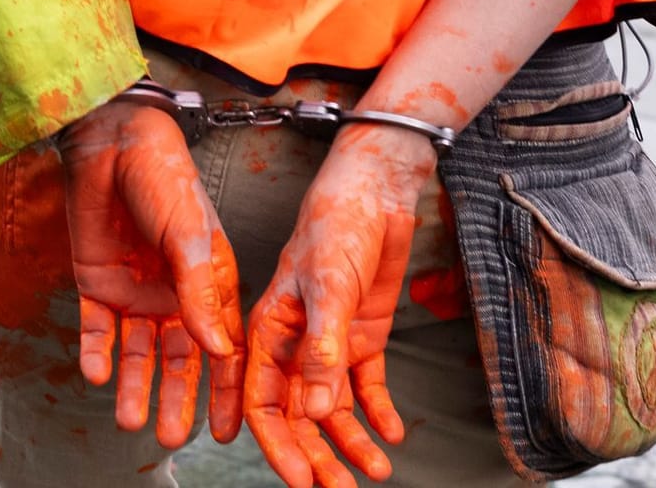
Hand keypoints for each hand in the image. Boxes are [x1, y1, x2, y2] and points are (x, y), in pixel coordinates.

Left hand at [57, 98, 245, 448]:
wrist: (111, 145)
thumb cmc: (164, 179)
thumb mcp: (190, 237)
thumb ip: (200, 293)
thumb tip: (217, 350)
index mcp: (209, 285)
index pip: (223, 347)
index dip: (228, 389)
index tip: (230, 430)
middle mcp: (175, 296)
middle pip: (179, 360)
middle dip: (177, 400)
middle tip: (173, 438)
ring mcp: (136, 292)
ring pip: (138, 354)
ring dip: (135, 387)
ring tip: (131, 423)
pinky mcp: (98, 285)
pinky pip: (97, 330)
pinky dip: (97, 354)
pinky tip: (97, 376)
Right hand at [244, 124, 434, 487]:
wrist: (376, 194)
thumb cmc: (337, 227)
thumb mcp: (328, 286)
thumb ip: (321, 349)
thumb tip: (313, 411)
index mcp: (268, 330)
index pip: (264, 399)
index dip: (279, 443)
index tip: (300, 479)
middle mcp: (293, 344)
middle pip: (298, 414)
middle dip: (317, 455)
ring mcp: (328, 343)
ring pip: (332, 407)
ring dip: (350, 441)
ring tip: (374, 471)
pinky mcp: (361, 337)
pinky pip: (366, 387)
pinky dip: (378, 412)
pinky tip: (391, 434)